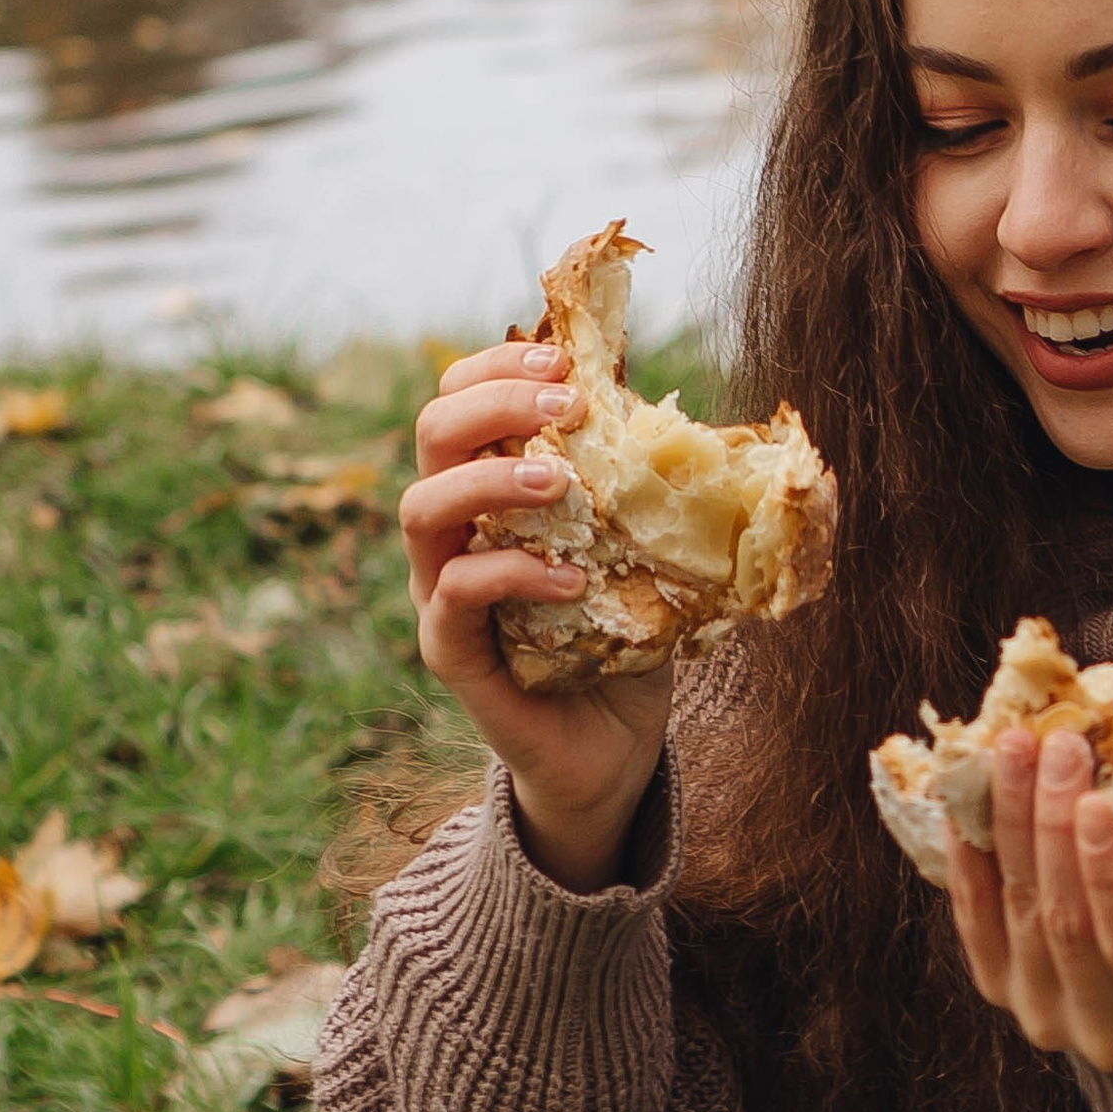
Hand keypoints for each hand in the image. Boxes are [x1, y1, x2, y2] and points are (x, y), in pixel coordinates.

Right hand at [400, 345, 673, 893]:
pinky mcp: (451, 652)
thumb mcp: (638, 545)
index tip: (558, 361)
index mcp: (487, 491)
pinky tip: (571, 579)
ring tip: (561, 483)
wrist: (611, 749)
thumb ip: (642, 485)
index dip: (494, 368)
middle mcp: (451, 533)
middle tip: (564, 408)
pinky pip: (458, 596)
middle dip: (493, 404)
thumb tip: (690, 415)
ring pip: (422, 509)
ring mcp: (440, 592)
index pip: (459, 403)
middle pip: (431, 437)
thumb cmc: (623, 635)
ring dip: (491, 481)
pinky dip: (512, 575)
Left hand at [945, 726, 1112, 1072]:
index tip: (1096, 802)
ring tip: (1015, 749)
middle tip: (1057, 746)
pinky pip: (973, 916)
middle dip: (1053, 824)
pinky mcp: (996, 988)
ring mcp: (1044, 1013)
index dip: (1110, 876)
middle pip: (1064, 921)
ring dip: (1010, 820)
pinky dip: (968, 852)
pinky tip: (968, 797)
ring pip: (1018, 909)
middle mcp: (1109, 1031)